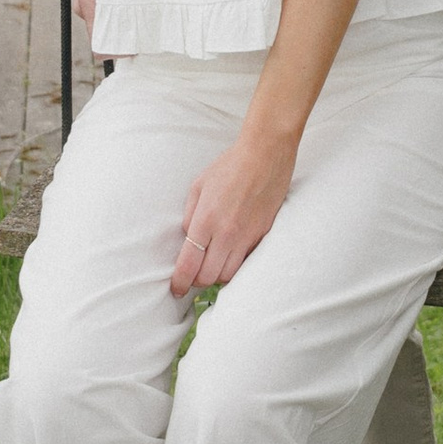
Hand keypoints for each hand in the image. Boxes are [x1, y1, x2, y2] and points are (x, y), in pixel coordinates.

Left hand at [170, 125, 297, 298]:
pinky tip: (230, 255)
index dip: (180, 282)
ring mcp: (247, 236)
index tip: (176, 289)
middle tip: (192, 277)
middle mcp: (227, 233)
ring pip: (228, 275)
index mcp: (206, 219)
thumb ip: (190, 216)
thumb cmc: (230, 166)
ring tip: (211, 266)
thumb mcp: (198, 186)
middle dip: (197, 281)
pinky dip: (235, 265)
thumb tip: (188, 239)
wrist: (266, 154)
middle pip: (208, 277)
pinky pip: (246, 262)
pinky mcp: (263, 235)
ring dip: (217, 275)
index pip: (189, 264)